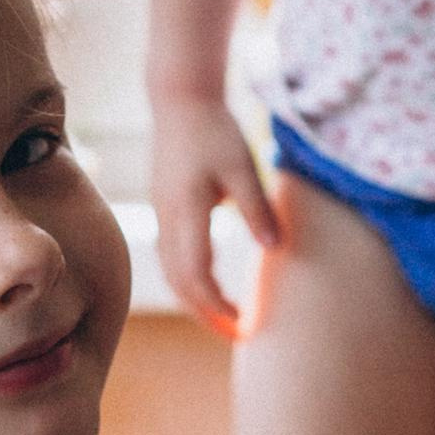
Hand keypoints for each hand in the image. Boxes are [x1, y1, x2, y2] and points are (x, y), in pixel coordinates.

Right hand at [149, 96, 277, 335]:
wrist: (179, 98)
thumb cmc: (214, 128)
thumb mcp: (243, 166)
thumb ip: (256, 208)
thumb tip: (273, 249)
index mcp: (187, 211)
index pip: (196, 275)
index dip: (216, 307)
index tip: (241, 325)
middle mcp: (168, 219)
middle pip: (179, 282)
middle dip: (204, 313)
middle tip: (235, 335)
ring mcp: (162, 214)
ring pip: (171, 272)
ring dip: (194, 299)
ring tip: (223, 316)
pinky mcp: (164, 208)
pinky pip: (170, 256)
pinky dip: (188, 279)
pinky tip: (208, 283)